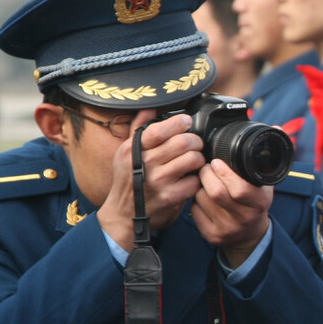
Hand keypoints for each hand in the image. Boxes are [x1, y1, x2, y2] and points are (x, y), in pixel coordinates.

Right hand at [98, 111, 204, 251]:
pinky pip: (196, 180)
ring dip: (199, 159)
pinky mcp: (171, 197)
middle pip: (183, 142)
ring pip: (193, 159)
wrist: (123, 216)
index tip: (187, 122)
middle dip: (195, 141)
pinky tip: (192, 179)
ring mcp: (159, 181)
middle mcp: (145, 164)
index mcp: (132, 150)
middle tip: (196, 144)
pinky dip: (198, 179)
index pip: (159, 129)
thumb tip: (149, 108)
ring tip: (195, 161)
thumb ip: (138, 130)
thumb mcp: (125, 155)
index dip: (178, 122)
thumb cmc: (127, 182)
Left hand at [191, 159, 272, 267]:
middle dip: (206, 174)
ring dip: (199, 186)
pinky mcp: (212, 235)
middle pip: (216, 192)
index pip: (240, 189)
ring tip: (205, 183)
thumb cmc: (254, 203)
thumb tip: (259, 135)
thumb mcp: (263, 186)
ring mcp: (227, 229)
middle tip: (206, 168)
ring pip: (201, 199)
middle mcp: (244, 218)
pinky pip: (194, 210)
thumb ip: (257, 168)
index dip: (224, 172)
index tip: (216, 162)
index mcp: (259, 203)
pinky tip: (203, 199)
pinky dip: (195, 201)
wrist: (250, 234)